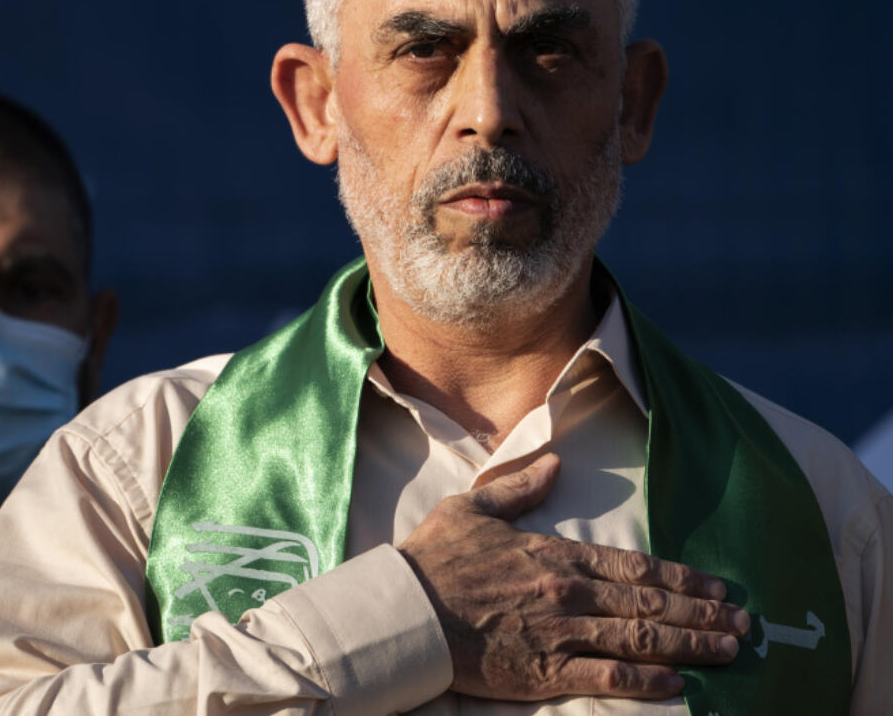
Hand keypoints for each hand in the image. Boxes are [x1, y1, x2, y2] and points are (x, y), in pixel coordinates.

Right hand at [398, 453, 749, 701]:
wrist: (405, 612)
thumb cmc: (434, 558)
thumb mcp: (473, 508)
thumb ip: (520, 488)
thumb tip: (556, 463)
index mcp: (556, 555)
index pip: (635, 565)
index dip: (682, 577)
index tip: (717, 585)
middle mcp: (569, 593)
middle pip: (651, 602)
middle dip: (703, 613)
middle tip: (743, 623)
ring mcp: (561, 635)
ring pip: (641, 639)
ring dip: (691, 644)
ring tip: (728, 650)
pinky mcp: (545, 673)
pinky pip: (610, 679)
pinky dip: (648, 681)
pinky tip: (678, 683)